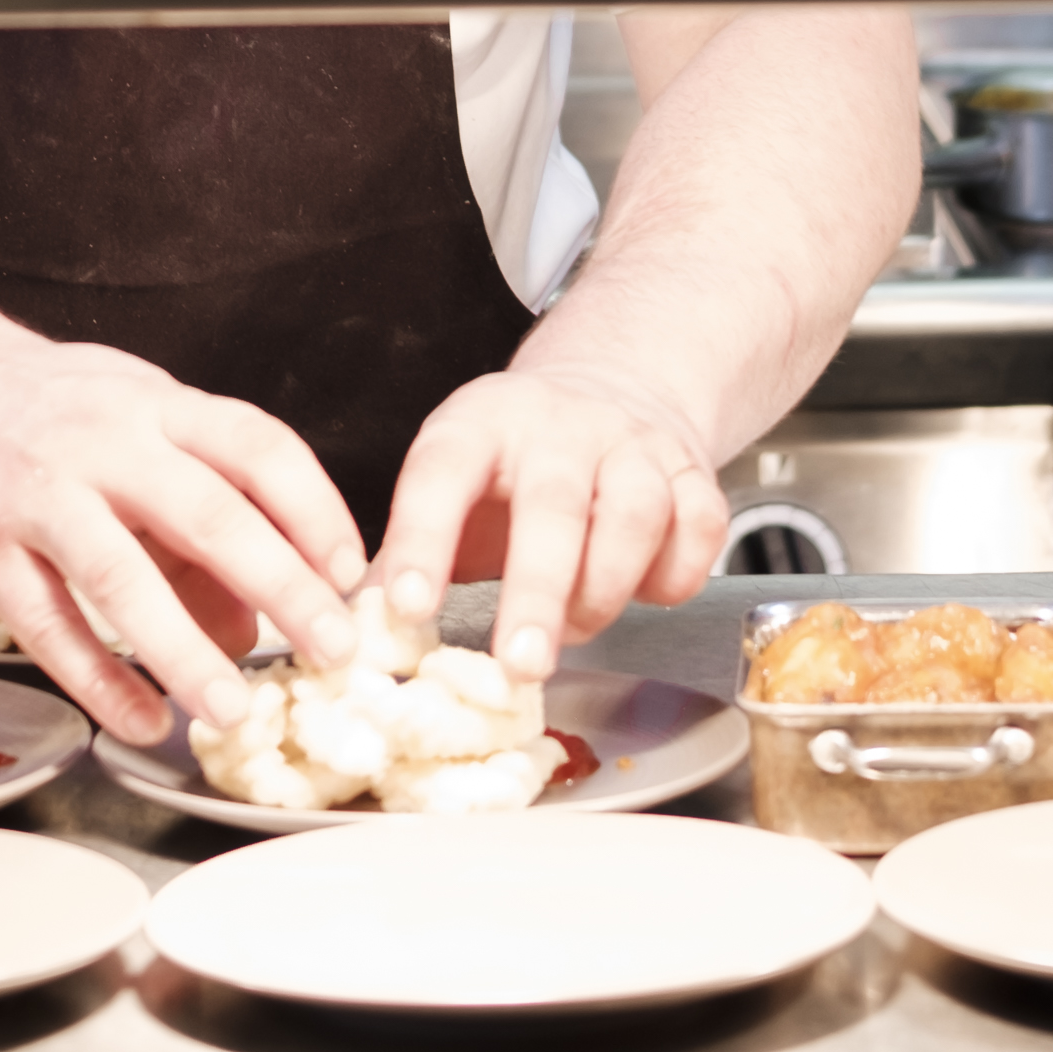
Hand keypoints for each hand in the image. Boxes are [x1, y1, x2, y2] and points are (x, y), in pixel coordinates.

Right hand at [0, 333, 369, 744]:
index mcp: (155, 404)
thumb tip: (255, 627)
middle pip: (207, 514)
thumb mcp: (135, 431)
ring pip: (122, 578)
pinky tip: (141, 720)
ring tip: (233, 711)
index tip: (352, 574)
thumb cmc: (46, 410)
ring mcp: (36, 494)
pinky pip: (48, 626)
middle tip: (332, 651)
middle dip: (281, 587)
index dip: (314, 511)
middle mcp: (102, 441)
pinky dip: (99, 680)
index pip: (257, 448)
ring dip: (185, 651)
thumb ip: (199, 519)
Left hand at [371, 361, 730, 680]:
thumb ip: (404, 557)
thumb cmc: (512, 466)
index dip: (421, 542)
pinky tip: (645, 595)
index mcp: (478, 425)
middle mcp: (558, 426)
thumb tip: (354, 635)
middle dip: (536, 593)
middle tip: (519, 666)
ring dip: (605, 589)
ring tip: (575, 629)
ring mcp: (632, 444)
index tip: (405, 610)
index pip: (440, 475)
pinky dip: (675, 576)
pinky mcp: (693, 470)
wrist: (612, 385)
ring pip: (633, 516)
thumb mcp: (447, 484)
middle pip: (552, 505)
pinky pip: (698, 530)